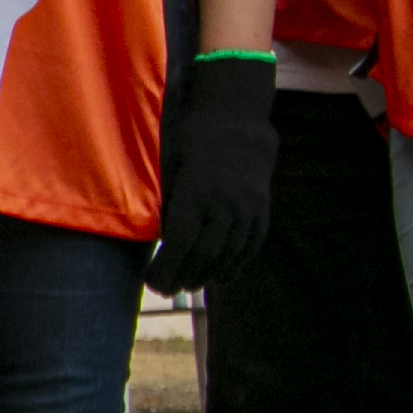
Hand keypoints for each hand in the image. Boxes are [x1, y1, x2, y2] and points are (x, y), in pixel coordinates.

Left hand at [148, 50, 275, 292]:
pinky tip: (220, 277)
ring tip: (188, 285)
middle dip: (182, 276)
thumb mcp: (168, 170)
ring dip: (207, 275)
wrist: (236, 122)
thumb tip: (153, 243)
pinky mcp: (261, 209)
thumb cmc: (189, 145)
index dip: (165, 268)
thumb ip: (164, 206)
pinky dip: (236, 264)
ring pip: (228, 253)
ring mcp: (247, 208)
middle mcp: (224, 204)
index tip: (151, 281)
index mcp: (195, 194)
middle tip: (164, 289)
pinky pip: (250, 244)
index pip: (179, 243)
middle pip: (203, 254)